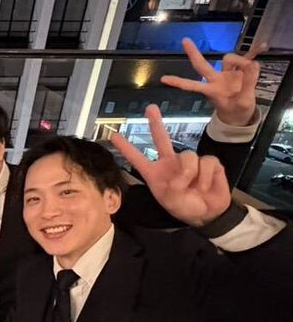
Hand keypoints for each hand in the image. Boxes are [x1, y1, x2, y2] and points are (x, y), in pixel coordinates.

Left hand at [110, 104, 231, 226]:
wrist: (208, 213)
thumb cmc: (186, 207)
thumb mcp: (172, 200)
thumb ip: (174, 185)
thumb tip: (184, 172)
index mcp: (156, 173)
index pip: (138, 159)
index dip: (126, 148)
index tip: (114, 136)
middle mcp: (170, 163)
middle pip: (161, 138)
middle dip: (155, 122)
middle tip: (150, 108)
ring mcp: (189, 161)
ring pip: (188, 156)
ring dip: (191, 174)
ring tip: (194, 188)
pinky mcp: (208, 162)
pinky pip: (206, 162)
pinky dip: (206, 176)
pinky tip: (206, 185)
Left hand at [160, 38, 264, 127]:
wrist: (242, 115)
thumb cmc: (236, 112)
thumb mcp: (243, 103)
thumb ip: (247, 85)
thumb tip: (251, 65)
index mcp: (212, 91)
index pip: (193, 86)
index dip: (179, 82)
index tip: (164, 79)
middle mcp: (216, 80)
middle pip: (202, 65)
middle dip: (193, 53)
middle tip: (184, 40)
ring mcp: (226, 75)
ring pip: (229, 60)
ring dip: (241, 60)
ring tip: (252, 67)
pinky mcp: (238, 71)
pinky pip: (246, 59)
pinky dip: (253, 53)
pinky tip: (262, 47)